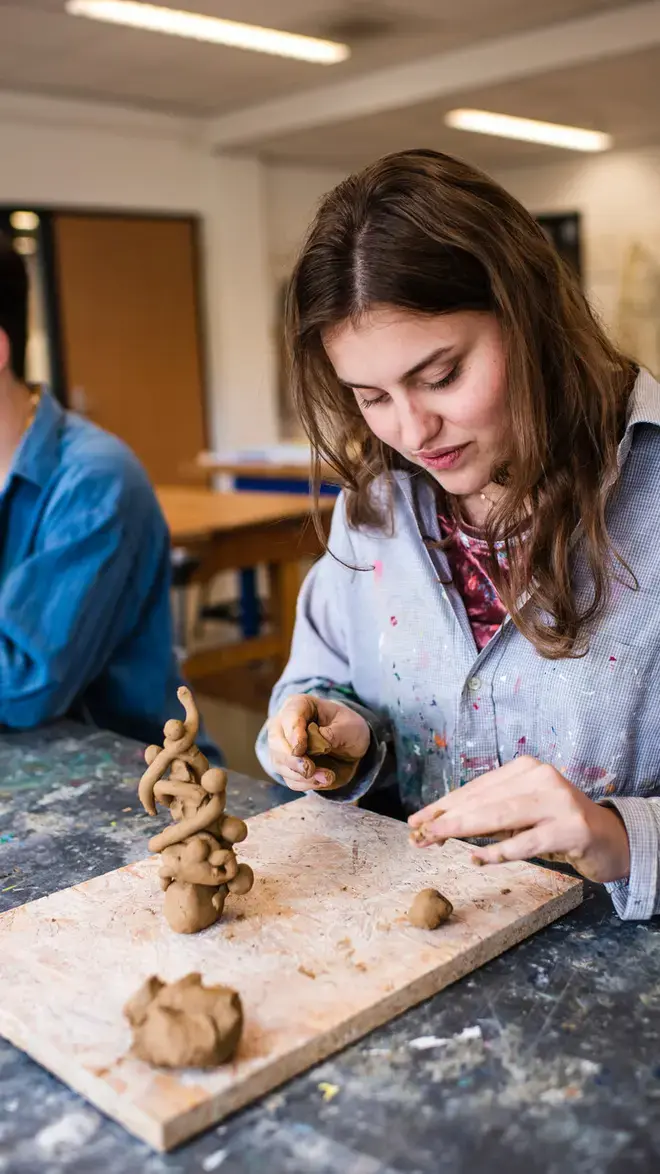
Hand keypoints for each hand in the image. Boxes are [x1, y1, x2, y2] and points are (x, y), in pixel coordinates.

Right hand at [267, 693, 369, 791]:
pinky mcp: (288, 768)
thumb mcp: (350, 726)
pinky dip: (306, 784)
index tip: (300, 748)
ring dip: (301, 775)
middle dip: (292, 759)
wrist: (351, 747)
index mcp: (299, 705)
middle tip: (309, 769)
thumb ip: (334, 734)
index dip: (293, 732)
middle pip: (276, 742)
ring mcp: (282, 747)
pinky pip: (289, 779)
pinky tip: (323, 780)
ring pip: (279, 763)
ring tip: (327, 777)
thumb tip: (318, 744)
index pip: (289, 716)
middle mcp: (284, 725)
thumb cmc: (347, 728)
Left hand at [408, 756, 630, 883]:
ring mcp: (558, 802)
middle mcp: (542, 778)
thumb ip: (490, 816)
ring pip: (501, 816)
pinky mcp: (571, 829)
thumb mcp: (523, 813)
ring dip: (464, 829)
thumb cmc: (558, 826)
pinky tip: (478, 858)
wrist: (610, 839)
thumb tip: (441, 826)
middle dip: (448, 818)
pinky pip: (526, 842)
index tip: (419, 819)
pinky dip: (499, 852)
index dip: (445, 805)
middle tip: (420, 833)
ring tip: (436, 839)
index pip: (477, 788)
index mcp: (526, 768)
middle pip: (484, 800)